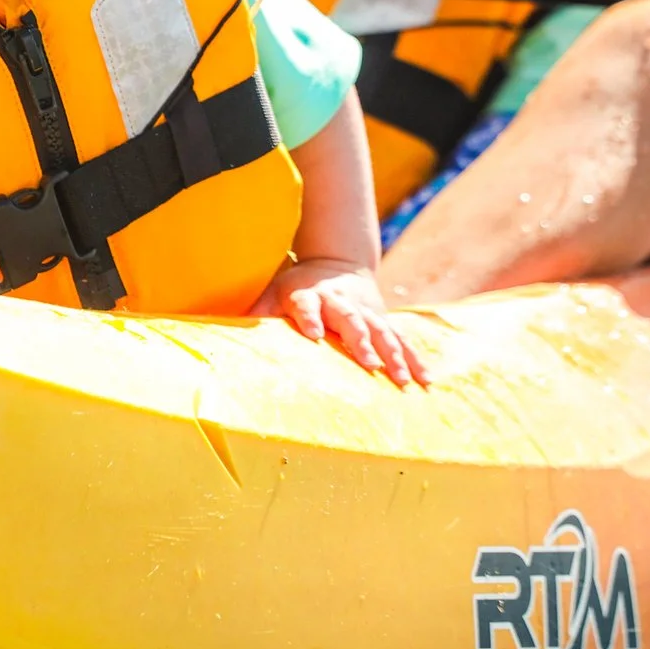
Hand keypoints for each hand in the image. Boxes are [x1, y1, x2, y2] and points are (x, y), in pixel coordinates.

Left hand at [254, 257, 427, 385]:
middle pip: (352, 320)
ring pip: (383, 332)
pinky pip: (403, 341)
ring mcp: (367, 311)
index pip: (307, 305)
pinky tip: (427, 381)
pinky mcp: (384, 321)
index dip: (309, 317)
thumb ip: (256, 313)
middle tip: (368, 363)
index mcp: (309, 295)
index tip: (313, 334)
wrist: (337, 267)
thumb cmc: (296, 288)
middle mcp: (341, 302)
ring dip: (395, 355)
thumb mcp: (272, 293)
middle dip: (361, 340)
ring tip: (404, 380)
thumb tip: (222, 329)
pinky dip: (416, 359)